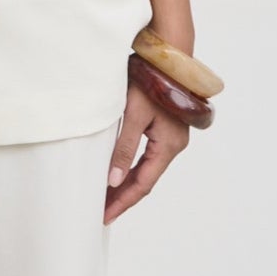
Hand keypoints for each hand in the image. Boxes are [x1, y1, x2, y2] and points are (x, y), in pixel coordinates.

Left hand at [104, 77, 190, 222]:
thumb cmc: (151, 82)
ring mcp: (171, 138)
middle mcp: (173, 145)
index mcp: (168, 145)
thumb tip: (114, 181)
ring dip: (127, 184)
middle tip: (102, 212)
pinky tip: (119, 175)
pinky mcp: (166, 130)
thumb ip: (124, 149)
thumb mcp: (133, 115)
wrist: (166, 59)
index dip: (124, 201)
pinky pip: (148, 157)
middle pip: (145, 180)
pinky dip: (132, 169)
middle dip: (124, 197)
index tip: (106, 216)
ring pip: (146, 170)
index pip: (143, 183)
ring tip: (106, 198)